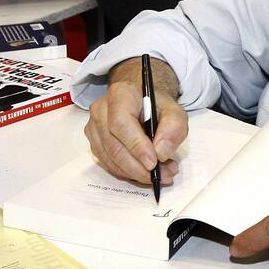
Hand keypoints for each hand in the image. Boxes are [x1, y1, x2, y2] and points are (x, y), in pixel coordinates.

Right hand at [83, 58, 187, 186]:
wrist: (142, 104)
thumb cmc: (157, 107)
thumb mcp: (175, 111)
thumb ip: (174, 128)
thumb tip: (161, 152)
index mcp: (120, 93)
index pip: (121, 122)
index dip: (136, 145)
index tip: (153, 163)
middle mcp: (101, 109)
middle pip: (114, 145)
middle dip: (139, 167)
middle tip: (163, 175)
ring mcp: (94, 127)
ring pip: (110, 158)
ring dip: (135, 173)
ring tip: (161, 174)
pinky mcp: (94, 142)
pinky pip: (108, 164)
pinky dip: (128, 173)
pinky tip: (145, 171)